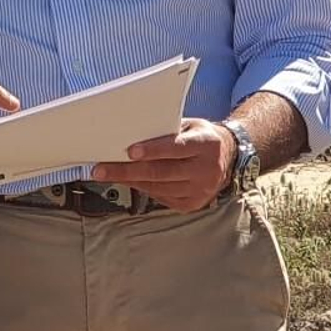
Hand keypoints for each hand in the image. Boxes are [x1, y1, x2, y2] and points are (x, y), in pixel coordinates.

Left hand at [92, 118, 236, 211]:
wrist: (228, 157)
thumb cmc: (200, 137)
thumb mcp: (189, 126)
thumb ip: (165, 131)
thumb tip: (129, 134)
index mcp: (206, 144)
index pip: (176, 147)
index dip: (152, 150)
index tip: (129, 151)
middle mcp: (207, 169)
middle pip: (161, 172)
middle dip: (127, 170)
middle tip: (101, 169)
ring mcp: (201, 190)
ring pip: (158, 187)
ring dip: (129, 181)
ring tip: (106, 174)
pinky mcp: (193, 203)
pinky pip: (161, 197)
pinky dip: (142, 188)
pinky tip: (127, 181)